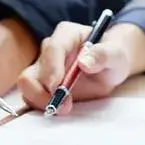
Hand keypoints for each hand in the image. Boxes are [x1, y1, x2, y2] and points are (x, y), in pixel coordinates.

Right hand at [18, 22, 144, 114]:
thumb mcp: (116, 54)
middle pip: (33, 70)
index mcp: (66, 35)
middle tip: (61, 105)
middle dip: (42, 91)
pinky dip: (41, 105)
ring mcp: (43, 68)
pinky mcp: (43, 85)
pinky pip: (33, 96)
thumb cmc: (113, 55)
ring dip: (40, 100)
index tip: (57, 87)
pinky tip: (58, 110)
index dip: (52, 68)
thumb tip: (84, 62)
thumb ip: (103, 55)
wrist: (111, 67)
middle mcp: (49, 50)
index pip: (53, 48)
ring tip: (62, 109)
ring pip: (28, 85)